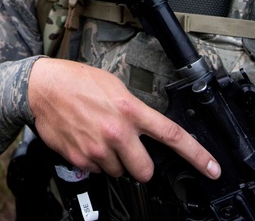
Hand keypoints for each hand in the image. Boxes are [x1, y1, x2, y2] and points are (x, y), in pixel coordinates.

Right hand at [28, 57, 220, 182]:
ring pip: (119, 172)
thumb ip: (134, 110)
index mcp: (130, 110)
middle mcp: (117, 132)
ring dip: (115, 161)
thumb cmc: (77, 81)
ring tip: (101, 137)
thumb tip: (147, 128)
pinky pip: (97, 171)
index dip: (197, 155)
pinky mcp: (80, 158)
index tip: (212, 168)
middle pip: (145, 170)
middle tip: (130, 150)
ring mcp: (98, 148)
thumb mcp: (114, 86)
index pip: (172, 136)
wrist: (42, 87)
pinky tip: (87, 140)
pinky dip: (95, 161)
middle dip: (141, 165)